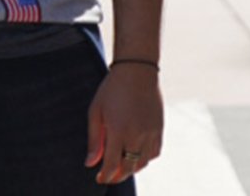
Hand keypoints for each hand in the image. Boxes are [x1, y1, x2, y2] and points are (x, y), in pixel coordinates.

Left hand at [85, 64, 162, 184]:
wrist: (137, 71)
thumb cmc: (112, 89)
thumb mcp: (96, 111)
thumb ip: (93, 139)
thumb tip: (90, 163)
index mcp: (118, 130)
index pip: (112, 164)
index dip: (105, 175)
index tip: (100, 178)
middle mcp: (136, 135)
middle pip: (129, 168)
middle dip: (118, 176)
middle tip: (109, 176)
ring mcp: (150, 133)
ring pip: (142, 162)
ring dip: (131, 168)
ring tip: (121, 166)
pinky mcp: (159, 129)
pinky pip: (154, 153)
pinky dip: (145, 159)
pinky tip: (136, 156)